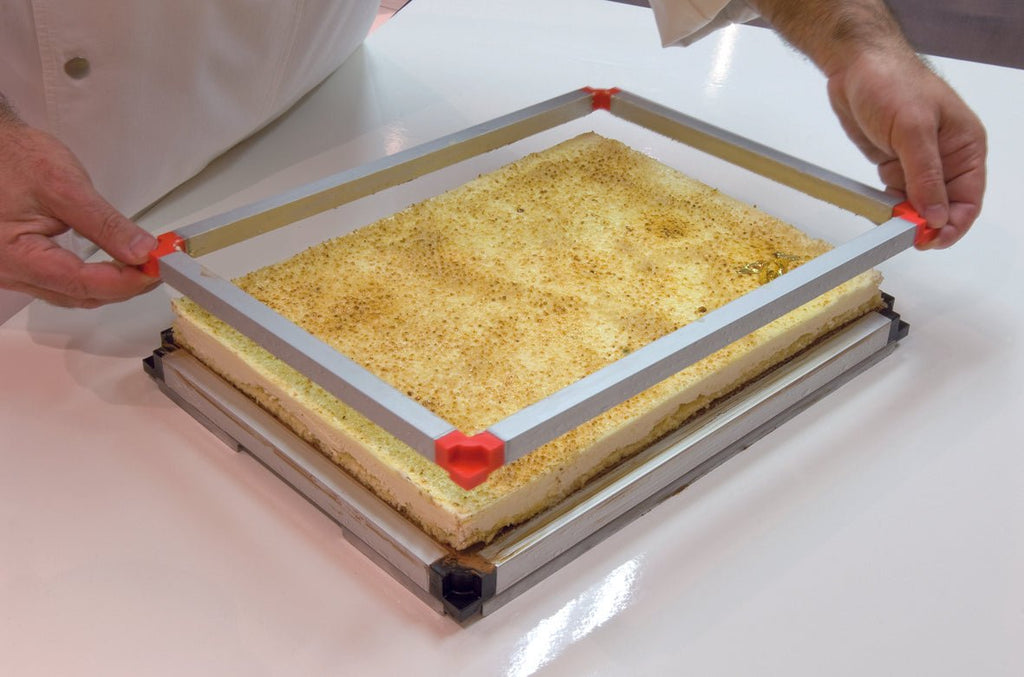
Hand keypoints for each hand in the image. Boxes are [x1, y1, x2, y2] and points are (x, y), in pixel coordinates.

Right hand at [0, 118, 159, 306]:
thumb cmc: (14, 159)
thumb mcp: (65, 187)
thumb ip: (105, 224)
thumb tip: (141, 252)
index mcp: (14, 256)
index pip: (81, 284)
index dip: (125, 282)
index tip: (156, 269)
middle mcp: (10, 273)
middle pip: (79, 296)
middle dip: (123, 286)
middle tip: (156, 266)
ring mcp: (14, 272)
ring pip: (72, 295)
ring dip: (111, 285)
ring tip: (142, 265)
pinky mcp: (22, 265)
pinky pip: (62, 284)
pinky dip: (93, 279)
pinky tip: (115, 266)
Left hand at [825, 50, 986, 247]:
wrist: (855, 66)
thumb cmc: (892, 82)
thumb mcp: (913, 130)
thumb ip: (925, 175)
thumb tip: (936, 214)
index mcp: (965, 147)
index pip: (969, 200)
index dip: (953, 225)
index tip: (931, 239)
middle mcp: (946, 157)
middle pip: (944, 207)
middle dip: (928, 225)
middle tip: (906, 237)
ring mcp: (919, 162)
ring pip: (919, 204)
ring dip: (907, 217)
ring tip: (892, 224)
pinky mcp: (895, 163)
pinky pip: (896, 194)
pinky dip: (889, 205)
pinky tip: (881, 211)